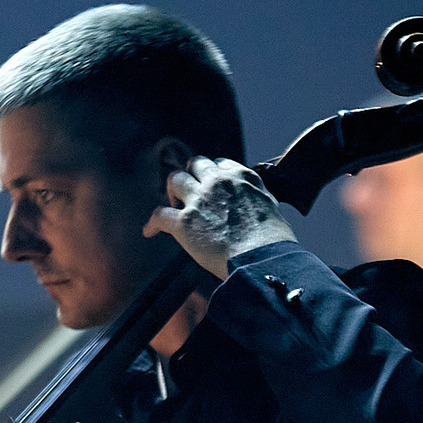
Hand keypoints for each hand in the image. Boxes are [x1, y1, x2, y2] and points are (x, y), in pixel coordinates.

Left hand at [144, 155, 293, 281]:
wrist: (262, 258)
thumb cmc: (272, 241)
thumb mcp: (270, 206)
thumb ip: (254, 198)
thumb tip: (249, 204)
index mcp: (241, 177)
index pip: (219, 164)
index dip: (211, 175)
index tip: (209, 186)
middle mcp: (218, 182)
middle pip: (195, 164)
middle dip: (191, 177)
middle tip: (190, 196)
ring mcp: (199, 200)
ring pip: (175, 180)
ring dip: (172, 192)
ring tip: (175, 208)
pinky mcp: (184, 221)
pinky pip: (159, 215)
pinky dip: (153, 223)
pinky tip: (150, 231)